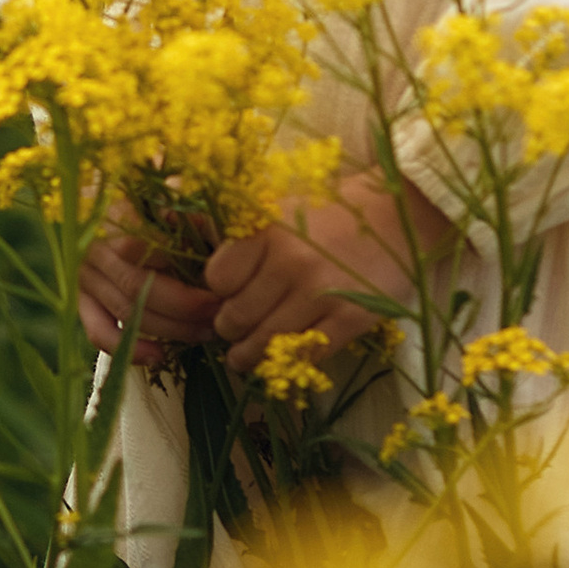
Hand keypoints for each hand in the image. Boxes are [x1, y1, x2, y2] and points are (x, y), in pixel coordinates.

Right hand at [76, 203, 223, 363]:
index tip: (218, 279)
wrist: (101, 215)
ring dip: (169, 329)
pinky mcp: (81, 304)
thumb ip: (182, 210)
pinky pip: (100, 333)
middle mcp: (94, 250)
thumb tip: (200, 224)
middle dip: (184, 305)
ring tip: (204, 333)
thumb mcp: (165, 200)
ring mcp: (85, 279)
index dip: (180, 266)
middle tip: (219, 313)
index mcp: (114, 218)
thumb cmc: (148, 208)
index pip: (142, 246)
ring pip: (126, 312)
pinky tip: (159, 356)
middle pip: (138, 286)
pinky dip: (129, 349)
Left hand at [203, 171, 453, 378]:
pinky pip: (302, 359)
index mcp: (267, 226)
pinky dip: (286, 365)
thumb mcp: (274, 202)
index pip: (216, 278)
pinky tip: (281, 357)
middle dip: (230, 326)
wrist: (399, 214)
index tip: (227, 289)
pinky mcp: (349, 320)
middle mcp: (290, 260)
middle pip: (233, 318)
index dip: (218, 289)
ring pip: (262, 345)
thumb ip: (225, 219)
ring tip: (247, 350)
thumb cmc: (327, 209)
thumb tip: (169, 219)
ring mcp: (321, 293)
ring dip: (249, 354)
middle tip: (236, 323)